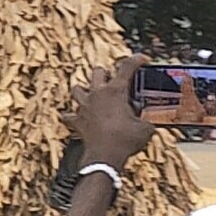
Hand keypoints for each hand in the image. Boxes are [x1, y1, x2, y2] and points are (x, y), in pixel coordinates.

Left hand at [65, 54, 155, 169]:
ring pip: (77, 88)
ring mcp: (84, 106)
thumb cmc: (125, 140)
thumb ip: (146, 118)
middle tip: (114, 81)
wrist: (105, 157)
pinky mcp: (76, 120)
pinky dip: (73, 115)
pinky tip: (78, 118)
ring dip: (85, 90)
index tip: (142, 59)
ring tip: (93, 96)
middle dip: (105, 74)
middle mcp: (97, 94)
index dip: (136, 60)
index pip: (126, 68)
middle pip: (97, 72)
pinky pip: (68, 115)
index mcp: (116, 91)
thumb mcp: (146, 127)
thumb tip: (145, 118)